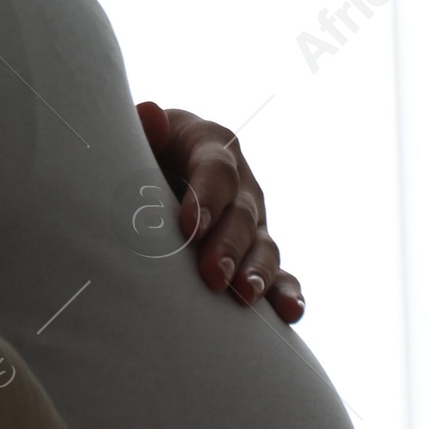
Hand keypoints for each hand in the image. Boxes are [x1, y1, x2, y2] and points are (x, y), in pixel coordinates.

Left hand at [135, 100, 304, 321]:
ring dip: (258, 272)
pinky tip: (290, 313)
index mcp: (211, 144)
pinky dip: (287, 292)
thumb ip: (142, 128)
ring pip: (264, 246)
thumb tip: (149, 115)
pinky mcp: (256, 252)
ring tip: (245, 296)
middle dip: (228, 245)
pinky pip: (279, 273)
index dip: (206, 197)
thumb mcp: (139, 135)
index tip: (190, 227)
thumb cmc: (139, 151)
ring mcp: (253, 219)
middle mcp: (240, 182)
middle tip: (211, 274)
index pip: (216, 169)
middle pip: (242, 213)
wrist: (147, 173)